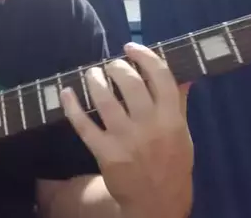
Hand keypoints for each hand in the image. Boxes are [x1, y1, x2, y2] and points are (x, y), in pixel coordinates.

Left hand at [60, 42, 193, 217]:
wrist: (158, 202)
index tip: (130, 47)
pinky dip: (72, 106)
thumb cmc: (172, 163)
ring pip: (105, 99)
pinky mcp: (106, 153)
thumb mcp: (183, 133)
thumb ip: (179, 103)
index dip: (144, 55)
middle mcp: (149, 125)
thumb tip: (183, 75)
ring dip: (94, 80)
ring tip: (92, 74)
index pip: (160, 75)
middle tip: (110, 66)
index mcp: (171, 118)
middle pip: (129, 83)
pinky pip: (84, 125)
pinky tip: (66, 92)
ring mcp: (126, 139)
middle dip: (116, 67)